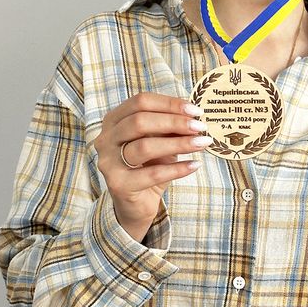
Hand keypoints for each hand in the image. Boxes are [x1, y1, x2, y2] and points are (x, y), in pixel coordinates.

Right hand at [93, 92, 210, 241]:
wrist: (136, 204)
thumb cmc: (148, 166)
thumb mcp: (158, 140)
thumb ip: (168, 127)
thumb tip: (192, 115)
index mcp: (113, 120)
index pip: (140, 102)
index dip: (168, 103)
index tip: (194, 110)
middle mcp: (105, 139)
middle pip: (139, 121)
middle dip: (174, 122)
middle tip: (199, 127)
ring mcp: (108, 162)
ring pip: (145, 146)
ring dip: (178, 143)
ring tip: (201, 143)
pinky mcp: (118, 185)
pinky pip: (152, 174)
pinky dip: (177, 168)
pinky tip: (194, 165)